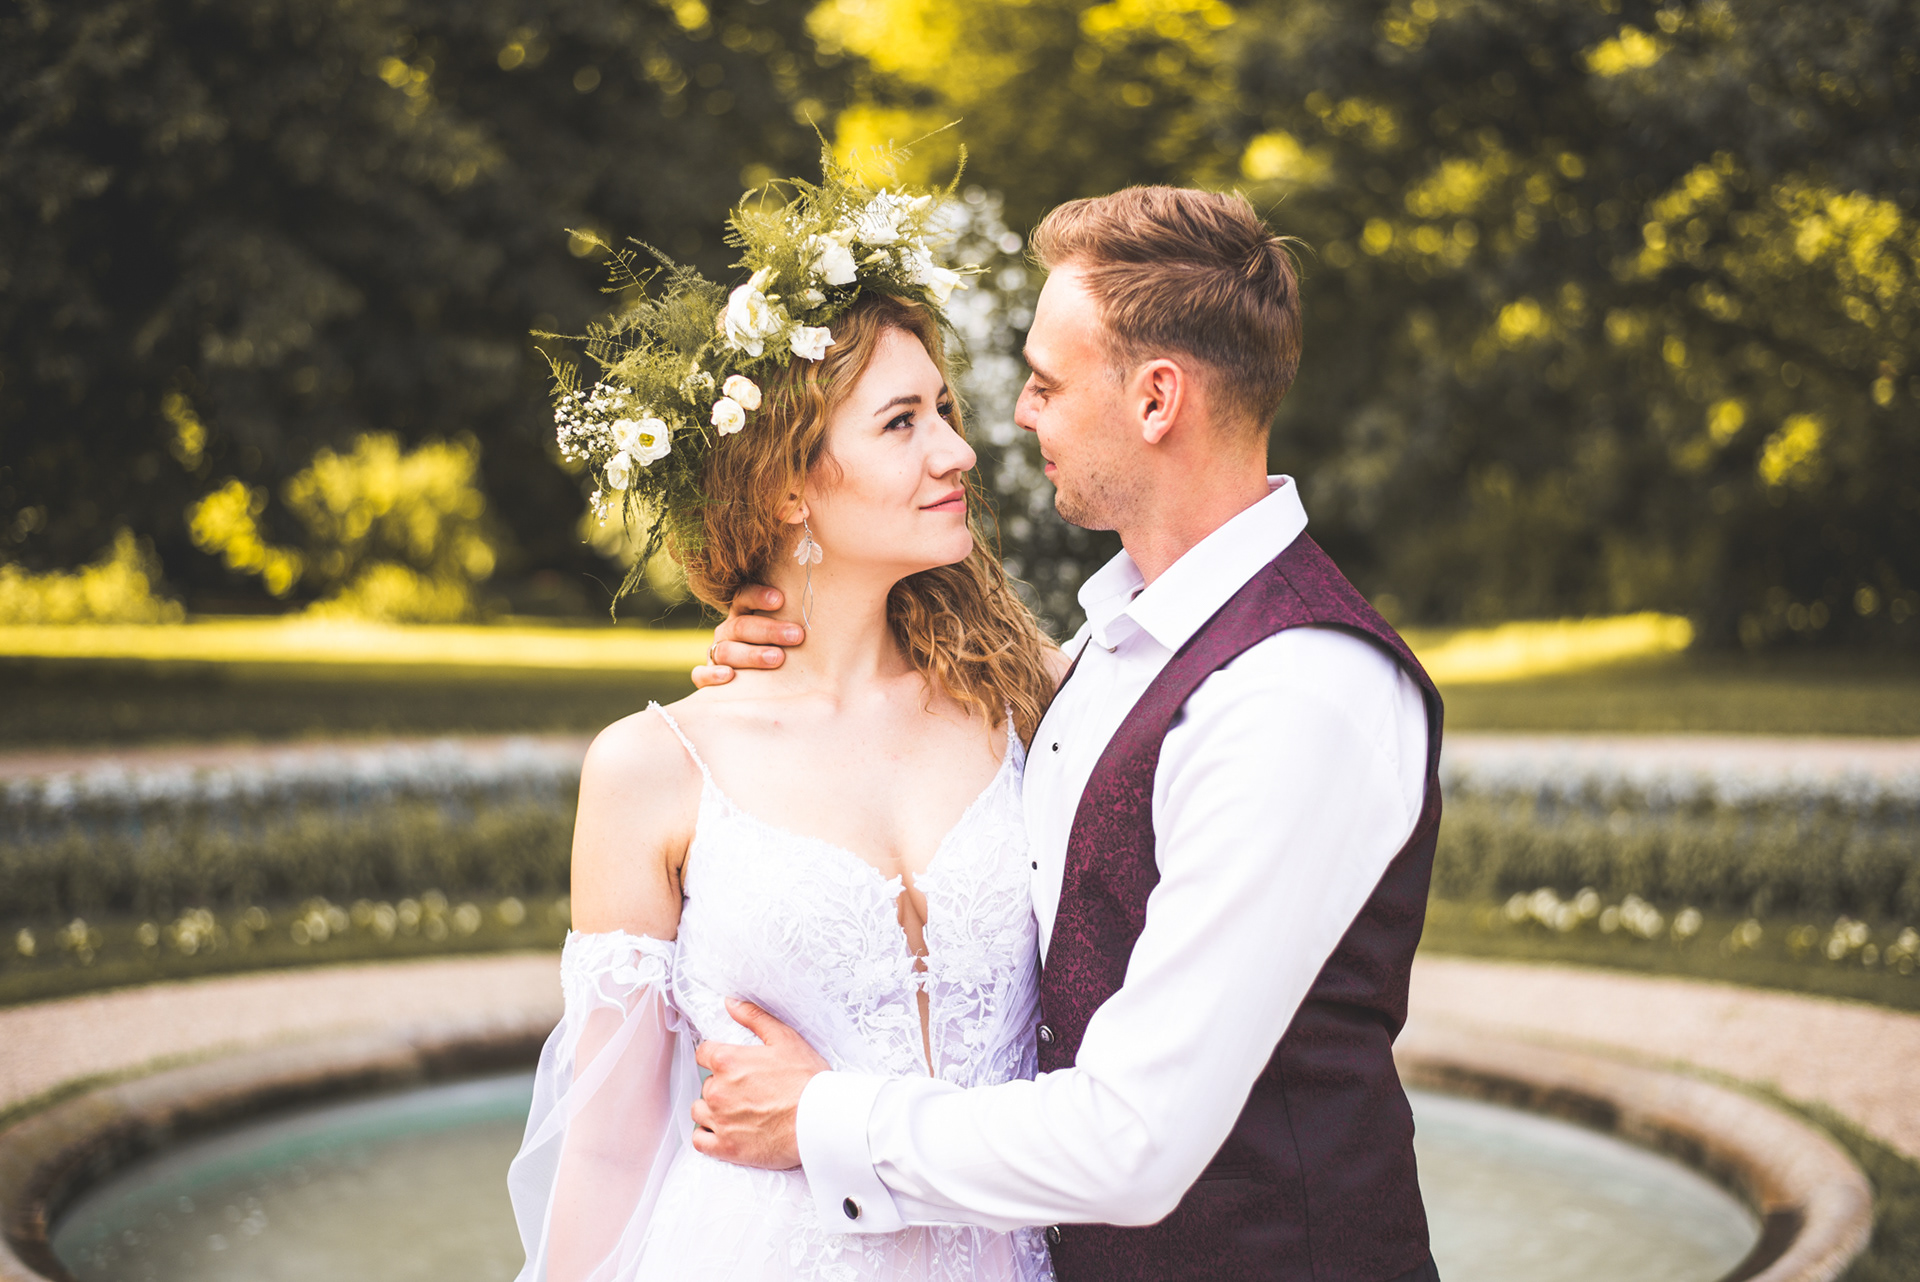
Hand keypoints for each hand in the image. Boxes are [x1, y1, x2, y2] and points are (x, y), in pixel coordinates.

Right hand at [691, 586, 806, 687]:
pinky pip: (701, 674)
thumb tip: (854, 604)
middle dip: (769, 629)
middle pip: (740, 625)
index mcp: (745, 613)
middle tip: (797, 636)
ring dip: (751, 654)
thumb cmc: (788, 651)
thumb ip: (807, 620)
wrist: (763, 682)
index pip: (744, 596)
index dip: (759, 595)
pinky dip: (711, 675)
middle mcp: (729, 631)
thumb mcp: (795, 634)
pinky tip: (729, 677)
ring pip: (726, 650)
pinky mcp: (708, 676)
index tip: (781, 599)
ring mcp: (717, 653)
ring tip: (777, 659)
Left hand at [691, 998, 828, 1168]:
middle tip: (746, 1090)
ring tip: (736, 1111)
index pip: (703, 1053)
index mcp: (727, 1061)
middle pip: (706, 1084)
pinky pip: (700, 1140)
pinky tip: (724, 1131)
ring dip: (712, 1110)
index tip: (730, 1064)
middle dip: (722, 1085)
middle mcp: (717, 1091)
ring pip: (699, 1111)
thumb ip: (754, 1018)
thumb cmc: (806, 1080)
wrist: (820, 1121)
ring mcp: (720, 1121)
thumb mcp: (784, 1038)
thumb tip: (731, 1004)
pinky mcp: (726, 1148)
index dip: (717, 1056)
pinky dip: (707, 1135)